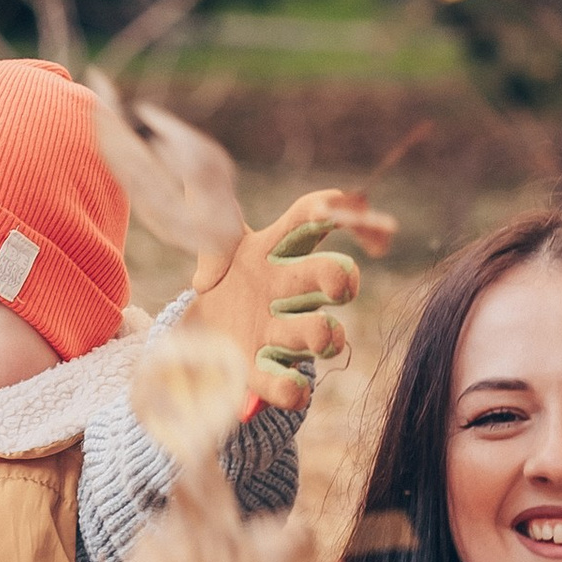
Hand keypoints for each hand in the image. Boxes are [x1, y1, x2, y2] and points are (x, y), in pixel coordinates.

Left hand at [185, 190, 380, 414]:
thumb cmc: (226, 284)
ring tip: (323, 335)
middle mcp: (288, 290)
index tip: (368, 221)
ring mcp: (279, 332)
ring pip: (316, 331)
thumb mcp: (215, 245)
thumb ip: (208, 209)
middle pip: (326, 275)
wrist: (202, 339)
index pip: (311, 220)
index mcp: (276, 251)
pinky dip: (290, 387)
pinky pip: (283, 382)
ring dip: (323, 333)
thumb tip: (193, 172)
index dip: (342, 212)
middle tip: (343, 285)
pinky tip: (296, 389)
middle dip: (340, 277)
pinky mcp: (260, 371)